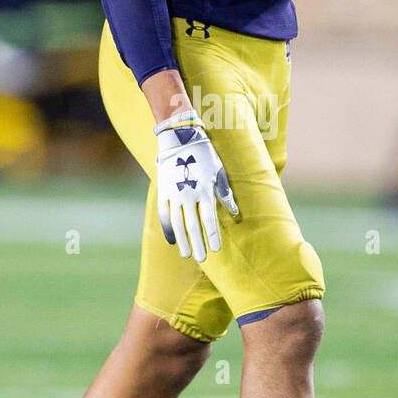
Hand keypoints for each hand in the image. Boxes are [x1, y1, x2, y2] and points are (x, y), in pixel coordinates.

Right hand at [155, 110, 238, 260]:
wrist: (180, 138)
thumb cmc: (205, 155)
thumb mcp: (218, 172)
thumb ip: (225, 193)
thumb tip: (234, 212)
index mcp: (204, 190)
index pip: (209, 219)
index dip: (213, 236)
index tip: (217, 250)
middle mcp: (188, 194)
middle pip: (193, 225)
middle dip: (198, 244)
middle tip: (203, 259)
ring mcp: (174, 194)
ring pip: (177, 223)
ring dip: (183, 240)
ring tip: (187, 254)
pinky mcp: (163, 191)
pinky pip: (164, 214)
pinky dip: (168, 228)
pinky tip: (172, 241)